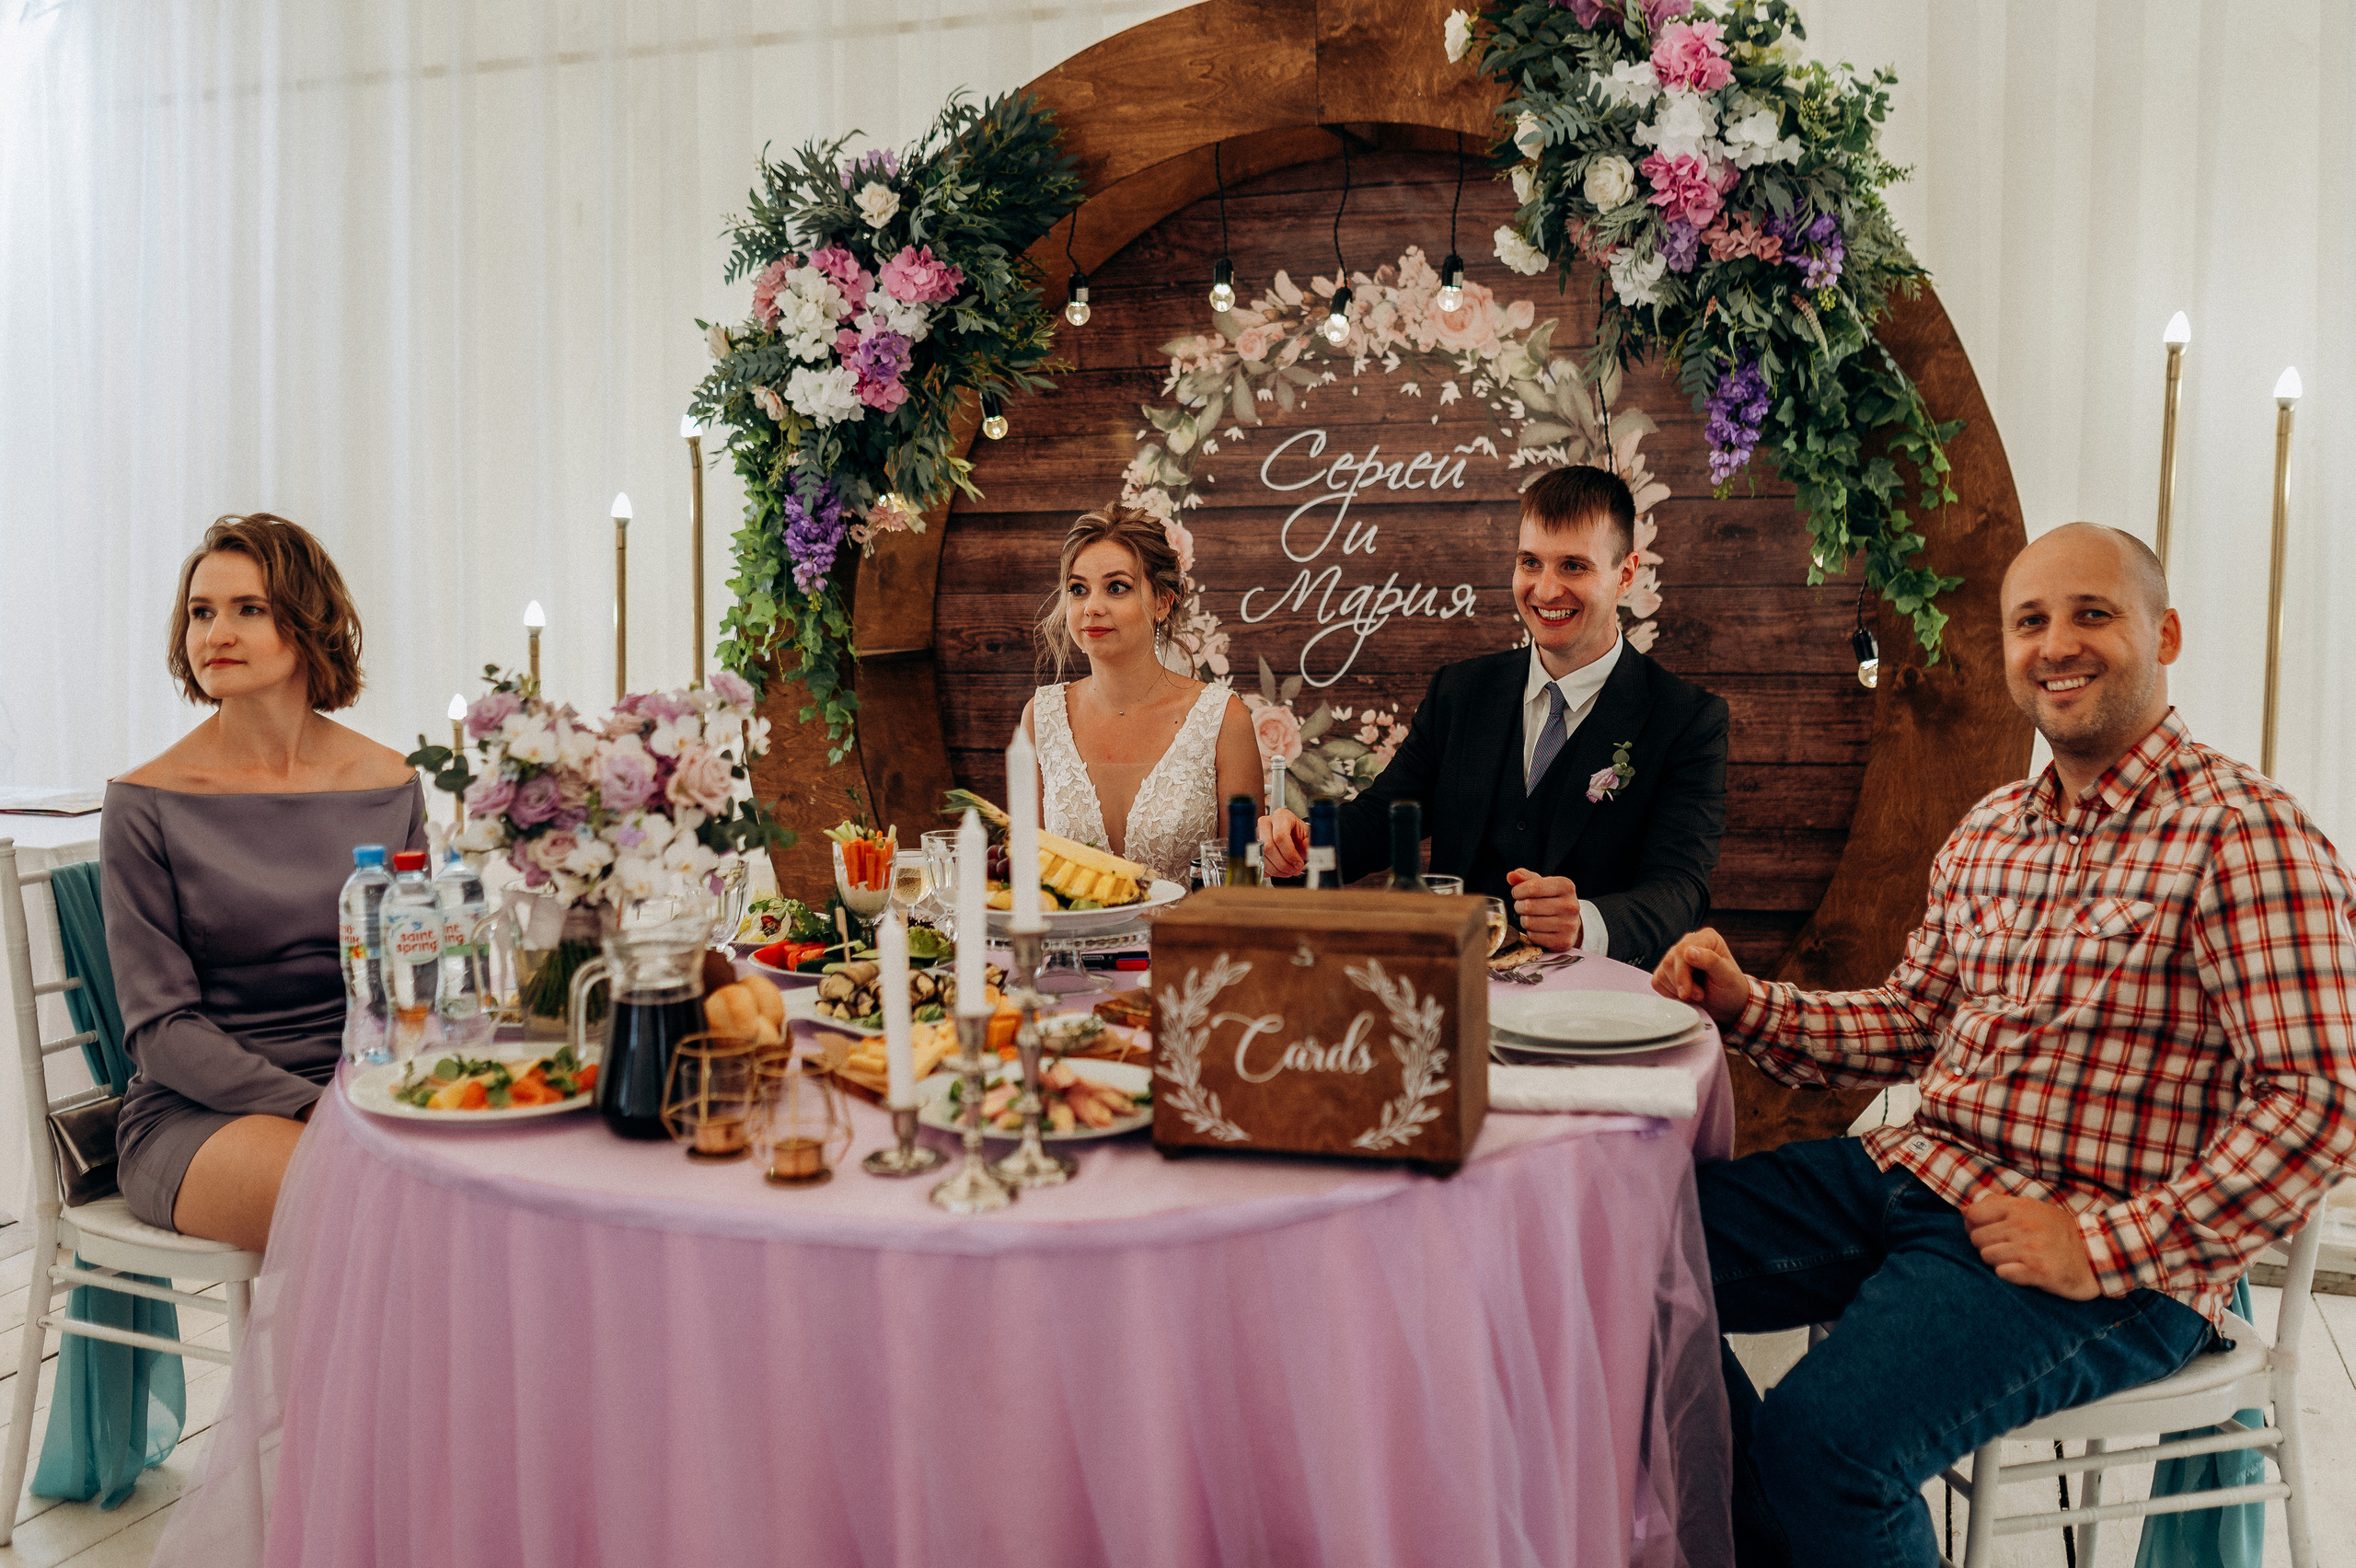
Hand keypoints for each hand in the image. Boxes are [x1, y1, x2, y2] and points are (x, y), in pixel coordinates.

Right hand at [1259, 809, 1306, 879]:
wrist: (1292, 837)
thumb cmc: (1299, 835)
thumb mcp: (1309, 836)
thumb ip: (1310, 842)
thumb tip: (1307, 846)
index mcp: (1281, 816)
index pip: (1280, 836)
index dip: (1290, 854)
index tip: (1298, 863)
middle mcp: (1266, 823)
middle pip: (1269, 848)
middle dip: (1283, 864)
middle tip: (1294, 870)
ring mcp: (1257, 835)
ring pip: (1262, 857)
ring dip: (1277, 870)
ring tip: (1289, 871)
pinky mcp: (1253, 846)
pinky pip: (1257, 862)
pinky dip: (1269, 871)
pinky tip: (1280, 870)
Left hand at [1506, 868, 1583, 950]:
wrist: (1571, 922)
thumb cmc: (1552, 899)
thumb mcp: (1542, 884)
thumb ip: (1525, 878)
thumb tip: (1511, 876)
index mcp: (1566, 887)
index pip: (1533, 887)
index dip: (1518, 891)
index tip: (1517, 893)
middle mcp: (1570, 905)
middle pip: (1529, 906)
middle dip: (1519, 906)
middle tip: (1523, 906)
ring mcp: (1568, 925)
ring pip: (1529, 922)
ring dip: (1524, 920)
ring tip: (1530, 916)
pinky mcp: (1563, 941)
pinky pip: (1533, 937)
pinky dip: (1531, 933)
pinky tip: (1538, 928)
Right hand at [1650, 927, 1749, 1023]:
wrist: (1727, 1002)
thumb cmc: (1731, 988)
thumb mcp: (1727, 976)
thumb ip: (1710, 961)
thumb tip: (1689, 952)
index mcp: (1706, 938)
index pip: (1682, 950)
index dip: (1682, 974)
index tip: (1687, 993)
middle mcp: (1689, 943)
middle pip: (1669, 961)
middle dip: (1681, 984)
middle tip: (1699, 996)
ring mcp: (1676, 956)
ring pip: (1662, 972)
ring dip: (1677, 990)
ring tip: (1696, 995)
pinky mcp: (1668, 970)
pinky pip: (1657, 981)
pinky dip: (1669, 993)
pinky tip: (1685, 995)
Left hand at [1963, 1195, 2100, 1300]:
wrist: (2097, 1257)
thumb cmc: (2060, 1233)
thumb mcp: (2033, 1209)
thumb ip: (2000, 1206)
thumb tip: (1965, 1212)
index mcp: (2020, 1207)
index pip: (1974, 1214)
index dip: (1975, 1225)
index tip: (1989, 1232)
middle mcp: (2023, 1225)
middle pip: (1977, 1238)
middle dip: (1987, 1246)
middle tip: (2009, 1249)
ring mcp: (2030, 1248)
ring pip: (1987, 1257)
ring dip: (1999, 1262)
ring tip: (2019, 1260)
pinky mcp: (2037, 1271)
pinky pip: (2002, 1274)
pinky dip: (2010, 1275)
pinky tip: (2025, 1272)